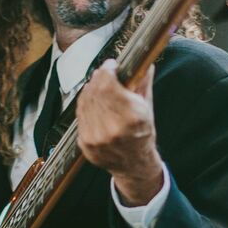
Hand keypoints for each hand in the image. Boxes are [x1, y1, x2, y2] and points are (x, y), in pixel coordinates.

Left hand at [76, 59, 163, 205]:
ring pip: (85, 101)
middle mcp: (112, 129)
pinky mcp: (85, 143)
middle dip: (99, 78)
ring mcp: (96, 138)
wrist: (133, 165)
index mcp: (131, 119)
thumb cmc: (142, 135)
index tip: (111, 66)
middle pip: (96, 91)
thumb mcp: (147, 109)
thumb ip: (144, 84)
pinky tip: (92, 99)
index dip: (107, 71)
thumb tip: (146, 62)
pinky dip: (85, 104)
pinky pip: (80, 115)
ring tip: (98, 85)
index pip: (109, 85)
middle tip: (104, 73)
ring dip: (90, 89)